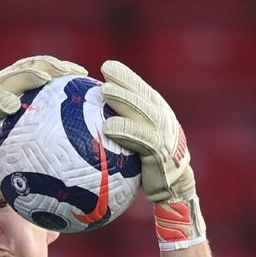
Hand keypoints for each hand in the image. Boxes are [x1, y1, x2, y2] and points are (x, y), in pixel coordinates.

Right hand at [0, 55, 86, 168]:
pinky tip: (13, 106)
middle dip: (52, 67)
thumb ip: (38, 119)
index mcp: (16, 82)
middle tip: (72, 74)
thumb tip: (71, 132)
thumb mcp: (19, 123)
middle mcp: (3, 81)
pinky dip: (0, 101)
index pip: (42, 67)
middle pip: (30, 66)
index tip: (83, 75)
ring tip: (47, 80)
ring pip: (11, 77)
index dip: (62, 66)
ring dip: (30, 76)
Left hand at [100, 60, 205, 249]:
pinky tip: (108, 127)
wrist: (171, 190)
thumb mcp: (134, 146)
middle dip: (126, 80)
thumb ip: (119, 133)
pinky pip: (142, 139)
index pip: (141, 90)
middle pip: (143, 95)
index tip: (107, 66)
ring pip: (143, 112)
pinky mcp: (161, 153)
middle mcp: (163, 121)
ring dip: (124, 99)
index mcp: (157, 115)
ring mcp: (164, 135)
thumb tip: (83, 125)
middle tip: (106, 69)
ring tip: (105, 91)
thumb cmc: (145, 168)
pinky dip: (126, 130)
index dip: (126, 77)